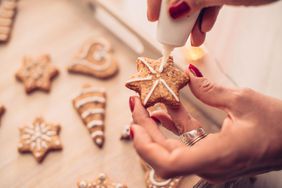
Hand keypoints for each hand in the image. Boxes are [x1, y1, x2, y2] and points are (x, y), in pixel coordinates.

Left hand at [129, 64, 281, 182]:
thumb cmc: (279, 127)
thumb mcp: (243, 101)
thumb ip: (210, 90)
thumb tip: (190, 77)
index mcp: (217, 155)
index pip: (168, 163)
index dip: (145, 146)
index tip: (134, 124)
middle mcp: (209, 166)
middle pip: (163, 154)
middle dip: (145, 129)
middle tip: (137, 104)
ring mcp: (209, 163)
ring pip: (171, 149)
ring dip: (156, 128)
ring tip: (146, 104)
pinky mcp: (211, 155)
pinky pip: (185, 144)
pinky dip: (172, 128)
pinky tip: (165, 112)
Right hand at [147, 0, 277, 45]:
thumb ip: (192, 1)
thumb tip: (171, 11)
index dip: (155, 1)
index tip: (152, 18)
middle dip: (176, 16)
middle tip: (175, 33)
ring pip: (194, 1)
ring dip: (191, 21)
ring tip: (194, 39)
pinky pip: (208, 1)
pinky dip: (205, 16)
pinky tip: (205, 29)